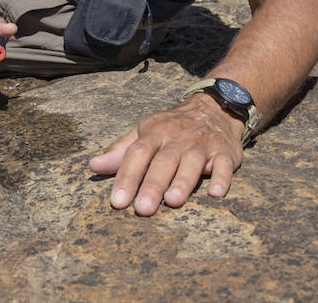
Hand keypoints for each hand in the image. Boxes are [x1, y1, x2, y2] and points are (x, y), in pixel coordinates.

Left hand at [89, 93, 244, 215]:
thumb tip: (92, 166)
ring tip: (173, 201)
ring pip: (191, 162)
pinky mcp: (225, 152)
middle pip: (163, 160)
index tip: (117, 201)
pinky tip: (215, 192)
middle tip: (143, 209)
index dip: (126, 176)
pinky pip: (224, 165)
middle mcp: (177, 138)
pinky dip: (221, 178)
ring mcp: (202, 144)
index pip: (137, 153)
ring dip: (183, 181)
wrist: (213, 107)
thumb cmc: (171, 127)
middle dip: (152, 184)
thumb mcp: (144, 132)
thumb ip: (120, 151)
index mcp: (154, 133)